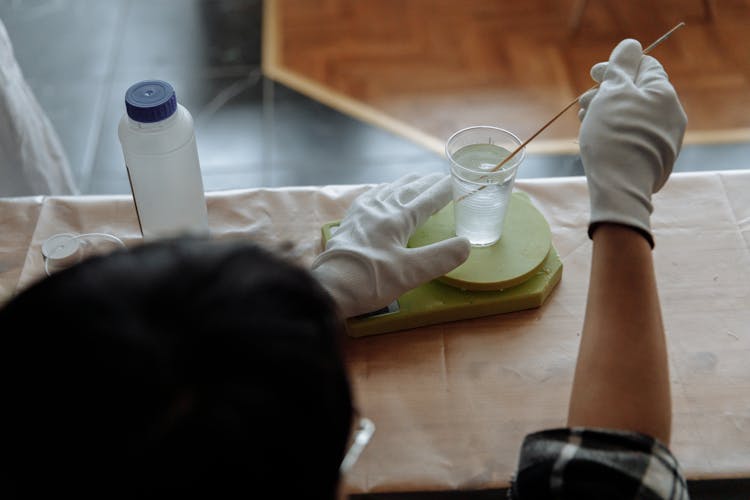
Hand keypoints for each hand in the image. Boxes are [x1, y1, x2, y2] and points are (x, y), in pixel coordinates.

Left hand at [311, 173, 470, 317]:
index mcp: (397, 219)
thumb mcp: (410, 273)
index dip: (445, 190)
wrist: (328, 288)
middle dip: (427, 183)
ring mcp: (362, 214)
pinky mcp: (349, 223)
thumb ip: (440, 257)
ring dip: (407, 184)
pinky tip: (381, 195)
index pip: (428, 199)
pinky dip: (385, 192)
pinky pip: (371, 198)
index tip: (458, 181)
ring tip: (416, 181)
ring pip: (389, 190)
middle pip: (408, 189)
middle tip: (442, 179)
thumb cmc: (369, 281)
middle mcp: (380, 209)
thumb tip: (466, 244)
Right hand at [578, 39, 686, 246]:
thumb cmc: (613, 135)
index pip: (643, 65)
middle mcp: (670, 113)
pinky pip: (633, 136)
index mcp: (663, 92)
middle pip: (635, 92)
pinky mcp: (655, 159)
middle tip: (584, 105)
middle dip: (606, 93)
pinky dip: (614, 134)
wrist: (621, 187)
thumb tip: (630, 46)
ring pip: (632, 116)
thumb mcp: (613, 93)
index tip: (593, 75)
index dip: (616, 67)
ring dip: (606, 114)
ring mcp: (665, 138)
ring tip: (585, 124)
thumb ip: (621, 67)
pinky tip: (597, 141)